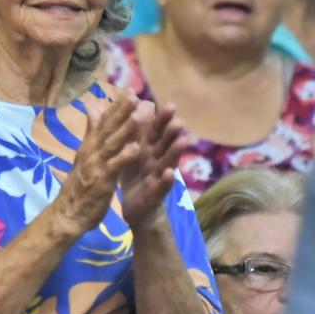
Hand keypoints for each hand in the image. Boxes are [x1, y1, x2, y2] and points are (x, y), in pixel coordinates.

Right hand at [51, 92, 143, 235]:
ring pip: (114, 143)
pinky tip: (136, 147)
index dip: (117, 106)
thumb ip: (91, 131)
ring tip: (141, 114)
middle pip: (109, 128)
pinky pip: (115, 166)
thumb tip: (91, 108)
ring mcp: (96, 165)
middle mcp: (92, 151)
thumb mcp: (85, 155)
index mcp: (90, 145)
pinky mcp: (102, 181)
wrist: (68, 213)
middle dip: (122, 110)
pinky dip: (125, 156)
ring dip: (127, 128)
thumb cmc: (79, 185)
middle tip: (135, 94)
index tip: (129, 90)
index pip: (104, 122)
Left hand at [119, 102, 187, 230]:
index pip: (155, 130)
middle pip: (165, 143)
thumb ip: (133, 132)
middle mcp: (156, 159)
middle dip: (172, 132)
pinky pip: (161, 186)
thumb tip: (133, 108)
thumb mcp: (130, 152)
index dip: (162, 118)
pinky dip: (166, 179)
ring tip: (184, 140)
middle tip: (179, 120)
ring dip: (175, 152)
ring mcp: (158, 176)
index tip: (169, 104)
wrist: (136, 209)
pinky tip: (170, 173)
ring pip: (168, 161)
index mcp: (147, 149)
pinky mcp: (155, 194)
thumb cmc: (134, 176)